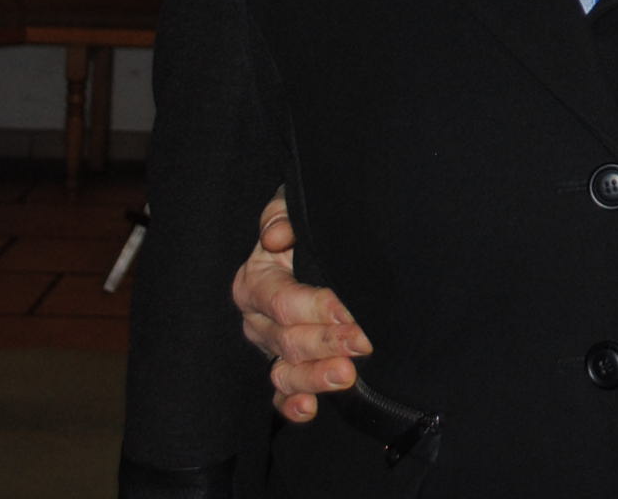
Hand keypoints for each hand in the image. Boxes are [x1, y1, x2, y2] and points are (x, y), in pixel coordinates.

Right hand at [233, 193, 368, 422]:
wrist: (308, 248)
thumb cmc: (300, 229)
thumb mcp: (289, 209)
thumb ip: (280, 214)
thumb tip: (277, 236)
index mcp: (256, 281)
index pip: (282, 301)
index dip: (315, 307)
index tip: (348, 311)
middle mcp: (258, 319)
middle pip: (287, 339)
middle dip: (327, 342)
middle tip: (362, 343)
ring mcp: (269, 348)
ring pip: (284, 371)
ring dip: (314, 377)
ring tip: (345, 375)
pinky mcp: (284, 368)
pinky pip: (282, 392)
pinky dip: (293, 403)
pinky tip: (311, 408)